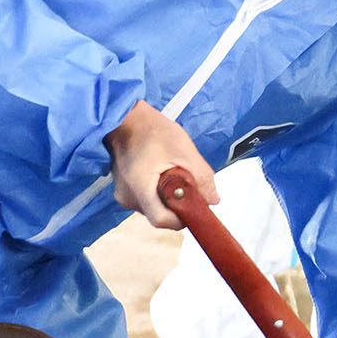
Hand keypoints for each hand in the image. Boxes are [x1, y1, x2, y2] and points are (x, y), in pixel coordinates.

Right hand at [106, 101, 218, 228]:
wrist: (126, 118)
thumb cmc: (151, 129)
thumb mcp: (183, 150)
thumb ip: (201, 177)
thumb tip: (213, 200)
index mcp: (139, 187)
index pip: (161, 220)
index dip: (181, 218)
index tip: (194, 207)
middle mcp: (127, 196)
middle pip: (159, 215)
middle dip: (178, 204)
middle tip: (186, 181)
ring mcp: (123, 194)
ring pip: (154, 208)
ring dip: (168, 197)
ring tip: (171, 172)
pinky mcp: (124, 191)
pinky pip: (147, 200)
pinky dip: (159, 191)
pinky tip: (162, 173)